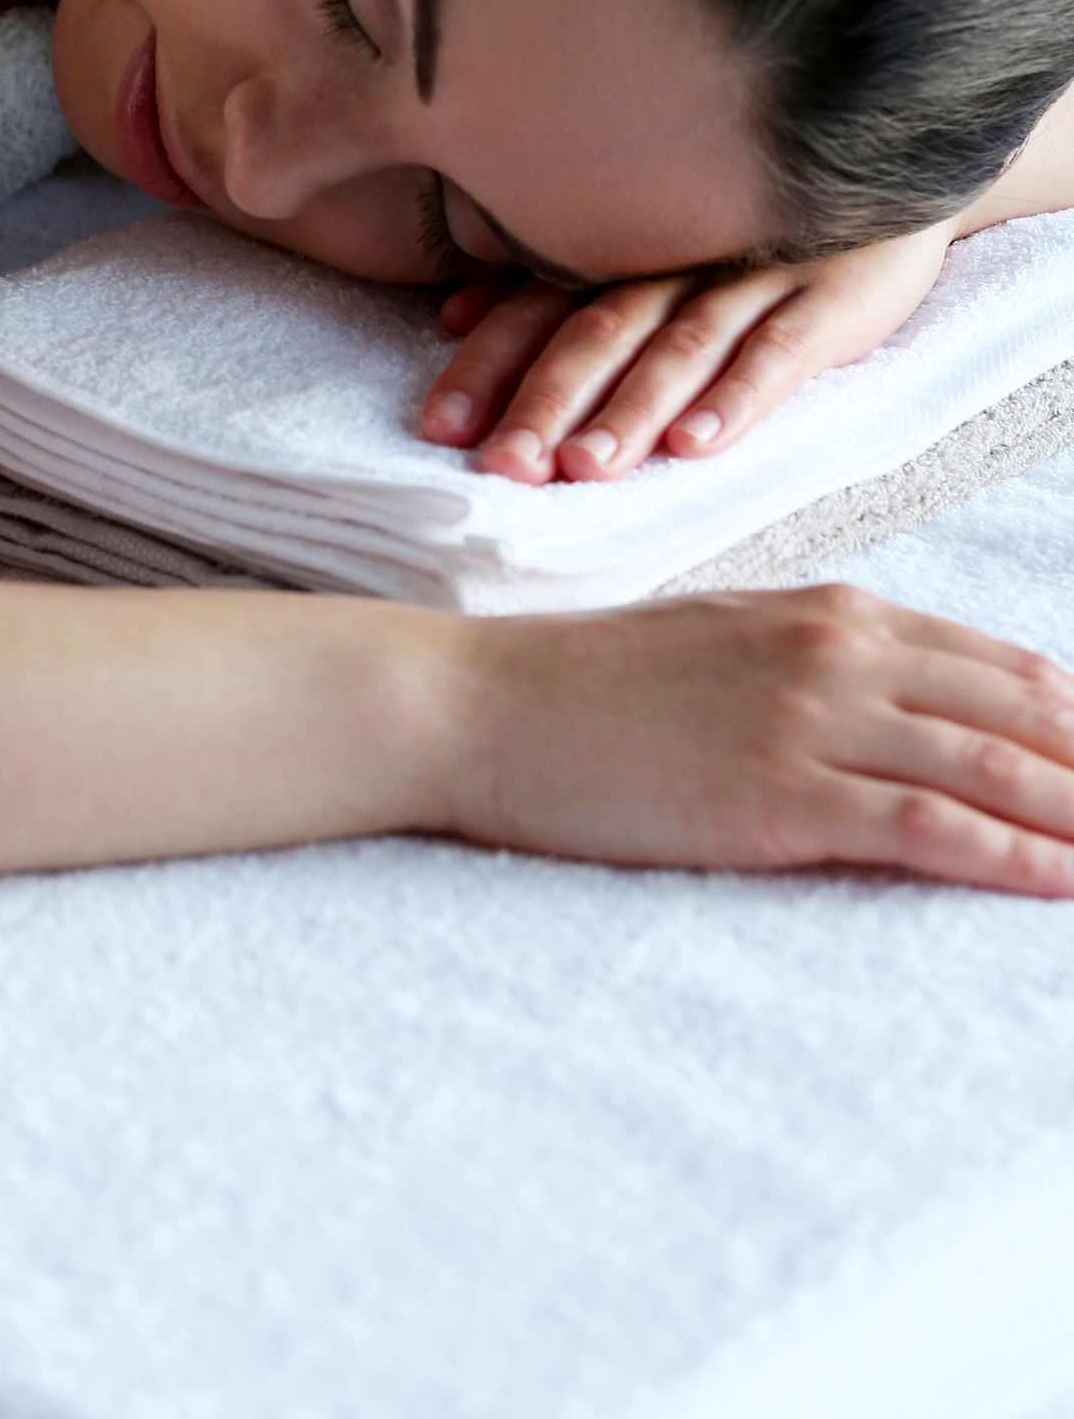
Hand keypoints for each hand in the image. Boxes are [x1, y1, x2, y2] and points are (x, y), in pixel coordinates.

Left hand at [417, 221, 956, 483]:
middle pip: (598, 332)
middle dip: (546, 401)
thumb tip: (451, 317)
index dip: (487, 366)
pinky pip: (778, 351)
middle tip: (504, 465)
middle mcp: (677, 260)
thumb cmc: (742, 233)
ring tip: (585, 468)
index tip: (439, 428)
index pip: (537, 310)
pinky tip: (695, 446)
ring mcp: (755, 277)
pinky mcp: (831, 298)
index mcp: (623, 251)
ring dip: (629, 409)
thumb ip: (551, 286)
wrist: (883, 177)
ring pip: (680, 346)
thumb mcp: (646, 249)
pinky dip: (735, 399)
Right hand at [434, 582, 1073, 894]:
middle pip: (1027, 718)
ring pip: (1000, 771)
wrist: (480, 703)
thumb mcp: (721, 644)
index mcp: (832, 612)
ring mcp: (815, 719)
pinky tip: (1068, 883)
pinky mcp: (783, 792)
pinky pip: (934, 828)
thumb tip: (899, 712)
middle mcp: (842, 652)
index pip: (1007, 671)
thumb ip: (817, 666)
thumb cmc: (587, 685)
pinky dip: (1019, 859)